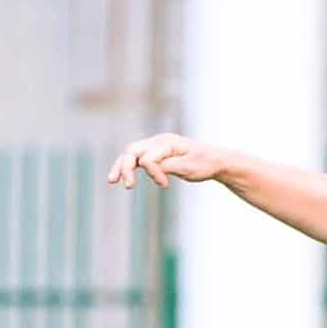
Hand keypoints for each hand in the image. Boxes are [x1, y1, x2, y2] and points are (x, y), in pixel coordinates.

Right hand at [107, 133, 226, 189]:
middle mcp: (158, 141)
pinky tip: (120, 178)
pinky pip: (137, 159)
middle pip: (132, 151)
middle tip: (127, 186)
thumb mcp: (188, 167)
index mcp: (166, 142)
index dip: (153, 174)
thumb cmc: (204, 163)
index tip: (165, 185)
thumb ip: (167, 166)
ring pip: (131, 154)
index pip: (148, 158)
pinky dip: (128, 167)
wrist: (215, 161)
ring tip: (111, 181)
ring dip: (121, 167)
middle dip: (125, 167)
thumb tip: (148, 166)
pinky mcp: (156, 154)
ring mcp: (156, 147)